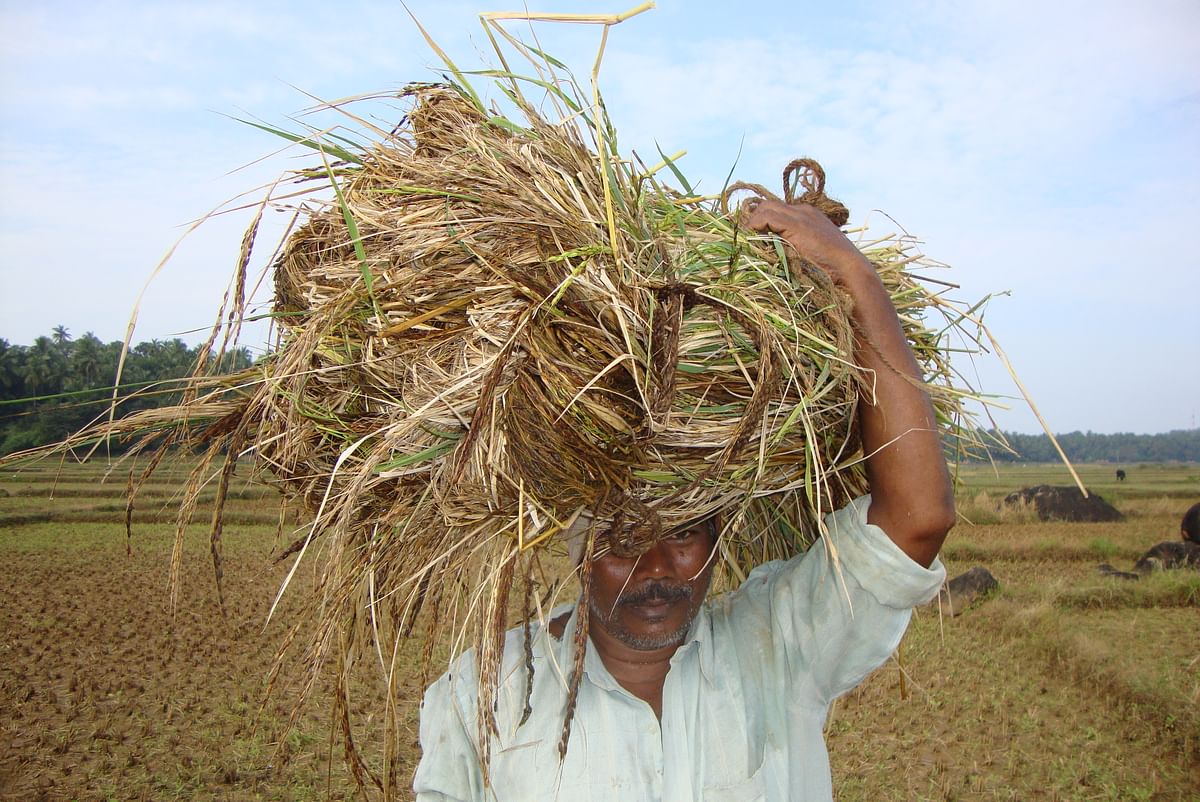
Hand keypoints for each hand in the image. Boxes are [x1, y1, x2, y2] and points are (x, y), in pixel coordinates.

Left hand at [743, 198, 871, 286]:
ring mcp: (800, 215)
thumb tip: (764, 253)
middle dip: (754, 220)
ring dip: (754, 223)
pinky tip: (755, 238)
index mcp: (806, 217)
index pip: (776, 211)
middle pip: (768, 205)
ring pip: (765, 207)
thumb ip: (788, 248)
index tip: (751, 237)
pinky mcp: (797, 223)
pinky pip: (767, 216)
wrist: (850, 271)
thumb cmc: (830, 271)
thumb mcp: (805, 256)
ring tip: (749, 241)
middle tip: (745, 238)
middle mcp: (803, 211)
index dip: (761, 222)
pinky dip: (757, 225)